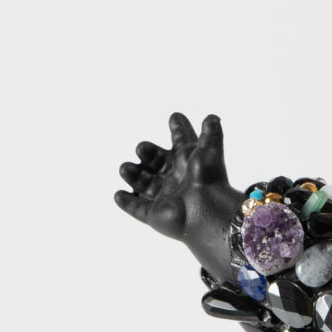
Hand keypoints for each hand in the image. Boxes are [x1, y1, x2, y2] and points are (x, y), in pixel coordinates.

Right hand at [116, 112, 237, 277]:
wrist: (205, 209)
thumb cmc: (208, 179)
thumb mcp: (208, 151)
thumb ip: (210, 133)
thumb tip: (212, 117)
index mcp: (188, 163)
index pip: (182, 143)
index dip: (179, 130)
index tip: (175, 117)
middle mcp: (177, 180)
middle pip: (158, 162)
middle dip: (148, 153)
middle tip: (142, 149)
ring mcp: (165, 198)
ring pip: (145, 184)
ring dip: (133, 175)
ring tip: (125, 168)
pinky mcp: (155, 215)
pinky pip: (138, 209)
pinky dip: (127, 203)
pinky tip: (119, 195)